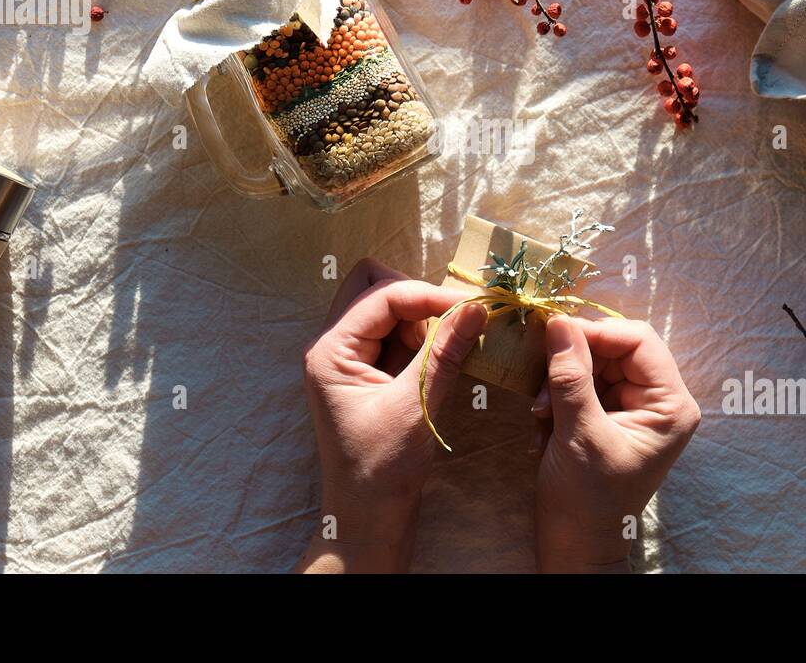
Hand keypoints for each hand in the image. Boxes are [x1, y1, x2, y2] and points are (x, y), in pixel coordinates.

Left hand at [296, 258, 486, 572]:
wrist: (368, 518)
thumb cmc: (381, 470)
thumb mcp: (416, 407)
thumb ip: (444, 352)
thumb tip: (475, 307)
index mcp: (330, 351)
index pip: (381, 295)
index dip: (428, 294)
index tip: (472, 306)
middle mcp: (333, 345)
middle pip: (374, 287)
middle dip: (418, 296)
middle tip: (455, 321)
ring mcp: (350, 357)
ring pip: (388, 307)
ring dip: (424, 317)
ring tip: (453, 346)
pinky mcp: (369, 370)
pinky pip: (397, 333)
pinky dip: (423, 336)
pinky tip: (446, 356)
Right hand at [531, 316, 700, 572]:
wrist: (575, 546)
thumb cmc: (587, 501)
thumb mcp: (579, 434)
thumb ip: (571, 377)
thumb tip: (558, 323)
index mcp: (671, 405)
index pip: (638, 341)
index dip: (596, 332)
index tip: (553, 335)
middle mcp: (659, 400)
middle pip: (614, 348)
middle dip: (573, 361)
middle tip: (540, 383)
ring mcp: (633, 406)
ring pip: (593, 363)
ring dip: (559, 381)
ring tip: (539, 413)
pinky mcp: (609, 414)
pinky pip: (581, 383)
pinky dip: (557, 395)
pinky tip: (543, 424)